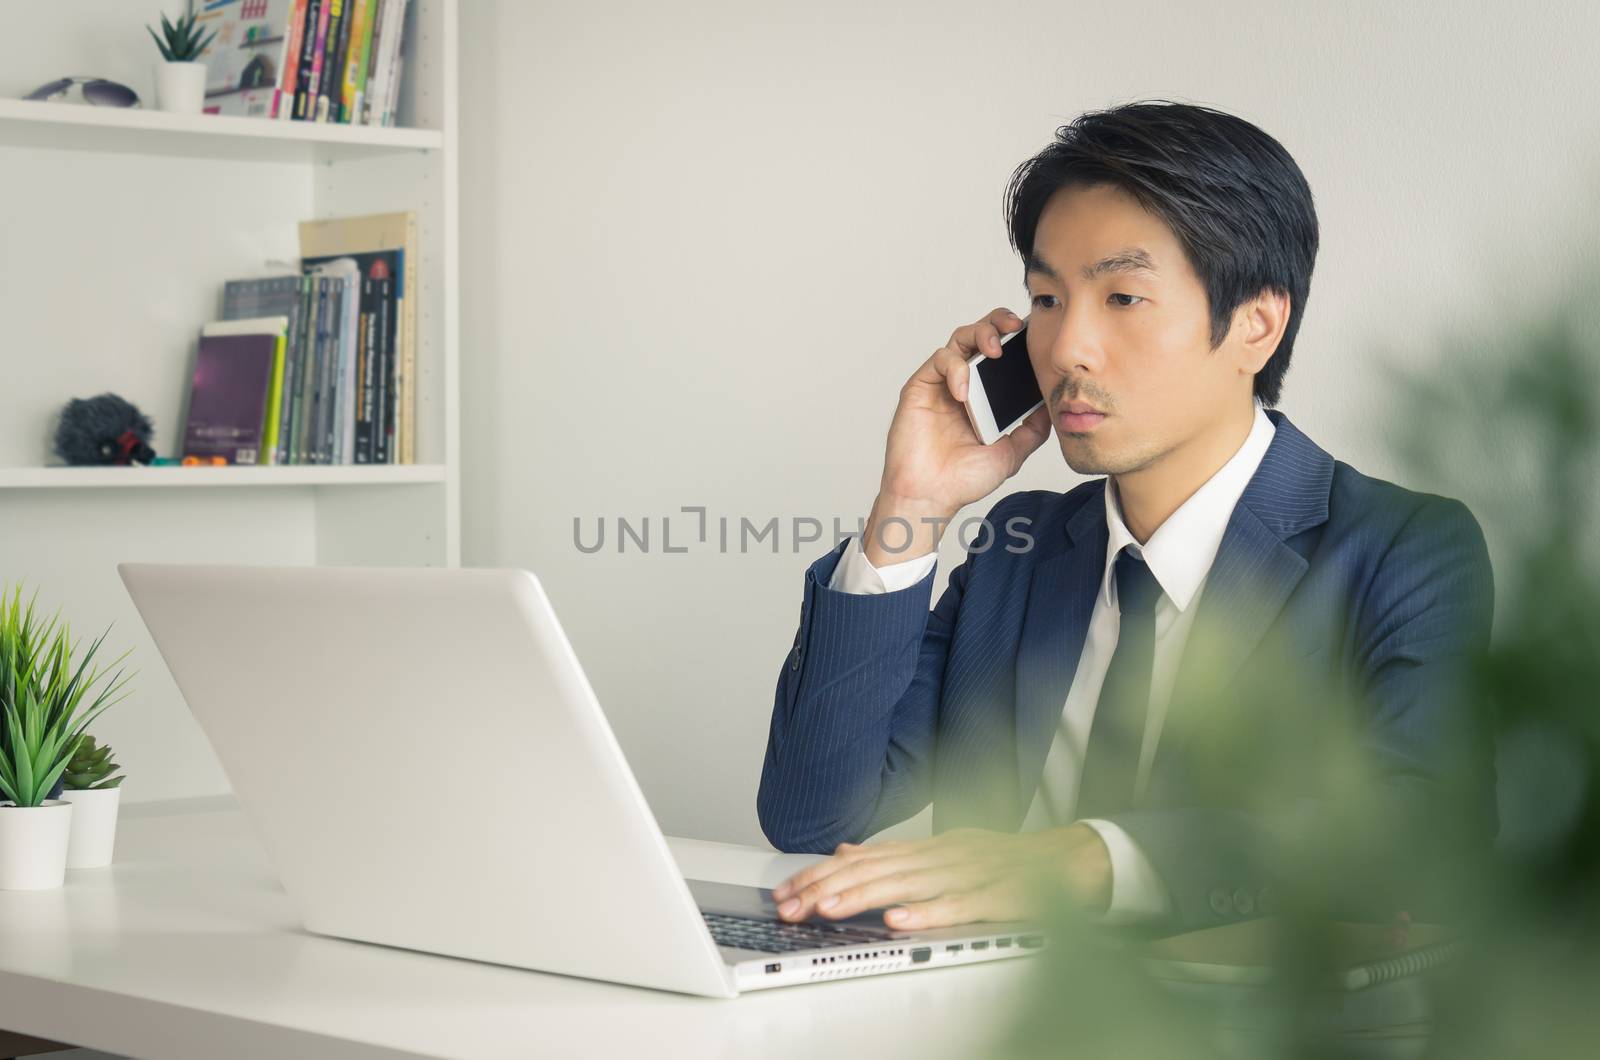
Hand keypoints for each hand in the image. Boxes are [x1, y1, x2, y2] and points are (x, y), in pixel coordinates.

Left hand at [769, 825, 1111, 929]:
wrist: (1072, 862)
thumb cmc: (1008, 862)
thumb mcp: (946, 850)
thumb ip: (897, 854)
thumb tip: (847, 849)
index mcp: (929, 848)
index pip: (864, 859)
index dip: (822, 873)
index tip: (787, 891)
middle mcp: (943, 855)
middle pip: (877, 869)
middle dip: (828, 887)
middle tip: (792, 904)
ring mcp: (971, 873)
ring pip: (908, 884)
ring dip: (863, 896)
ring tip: (827, 908)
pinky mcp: (1000, 897)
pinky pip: (960, 906)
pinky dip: (927, 913)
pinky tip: (898, 921)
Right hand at [862, 309, 1051, 566]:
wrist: (932, 496)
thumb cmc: (963, 479)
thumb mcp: (1012, 451)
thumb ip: (1032, 428)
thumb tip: (1054, 405)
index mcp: (985, 395)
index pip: (1002, 354)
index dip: (1017, 339)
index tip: (1036, 334)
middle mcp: (963, 383)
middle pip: (980, 335)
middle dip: (998, 322)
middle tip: (1015, 326)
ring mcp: (941, 384)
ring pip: (960, 339)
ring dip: (980, 335)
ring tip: (994, 350)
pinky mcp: (920, 387)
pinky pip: (940, 361)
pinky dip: (955, 369)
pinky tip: (964, 391)